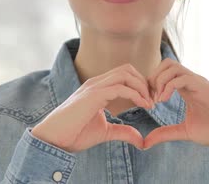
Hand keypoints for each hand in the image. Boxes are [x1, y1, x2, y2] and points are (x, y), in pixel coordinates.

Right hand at [31, 64, 153, 152]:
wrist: (54, 138)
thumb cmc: (74, 134)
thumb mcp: (105, 132)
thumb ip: (123, 131)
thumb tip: (141, 139)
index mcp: (98, 88)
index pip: (124, 75)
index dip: (140, 85)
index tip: (151, 101)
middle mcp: (97, 83)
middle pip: (127, 69)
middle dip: (144, 82)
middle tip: (153, 100)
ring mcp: (94, 87)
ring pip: (125, 73)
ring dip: (142, 86)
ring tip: (150, 102)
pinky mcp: (94, 95)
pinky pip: (120, 87)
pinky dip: (136, 94)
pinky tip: (143, 105)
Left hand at [144, 59, 208, 149]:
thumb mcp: (184, 132)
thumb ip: (166, 133)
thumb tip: (146, 142)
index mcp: (186, 88)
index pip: (164, 72)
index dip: (151, 84)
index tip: (148, 102)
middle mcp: (191, 81)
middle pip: (166, 63)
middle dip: (152, 78)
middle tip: (151, 99)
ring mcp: (197, 81)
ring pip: (172, 65)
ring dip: (159, 80)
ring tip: (158, 99)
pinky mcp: (202, 86)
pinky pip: (181, 77)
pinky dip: (168, 86)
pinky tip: (164, 101)